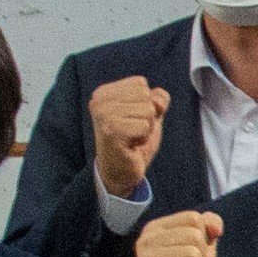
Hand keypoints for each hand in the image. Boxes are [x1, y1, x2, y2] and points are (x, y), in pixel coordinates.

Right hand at [91, 76, 170, 198]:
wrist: (120, 173)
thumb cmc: (133, 142)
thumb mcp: (148, 114)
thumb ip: (156, 99)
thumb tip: (158, 99)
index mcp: (103, 92)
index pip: (140, 83)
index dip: (145, 103)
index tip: (130, 120)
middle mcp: (99, 101)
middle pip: (145, 95)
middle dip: (147, 116)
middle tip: (131, 131)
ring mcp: (104, 115)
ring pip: (147, 110)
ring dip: (146, 128)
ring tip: (131, 138)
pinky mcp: (112, 130)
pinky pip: (146, 125)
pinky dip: (143, 138)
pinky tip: (130, 145)